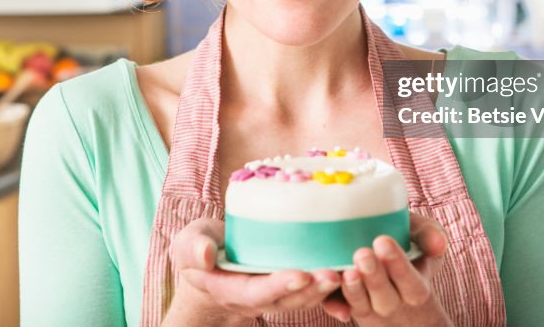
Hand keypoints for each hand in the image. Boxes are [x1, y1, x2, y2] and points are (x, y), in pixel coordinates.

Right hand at [164, 218, 342, 325]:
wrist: (209, 261)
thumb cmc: (199, 248)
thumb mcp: (187, 245)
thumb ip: (193, 248)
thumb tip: (205, 255)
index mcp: (233, 288)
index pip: (259, 292)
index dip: (281, 285)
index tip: (301, 273)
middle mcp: (259, 297)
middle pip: (290, 298)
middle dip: (314, 288)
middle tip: (336, 273)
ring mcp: (277, 293)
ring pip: (307, 296)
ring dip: (329, 288)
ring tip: (351, 271)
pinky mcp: (290, 284)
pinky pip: (314, 289)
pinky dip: (335, 286)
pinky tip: (356, 274)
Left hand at [321, 213, 451, 325]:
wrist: (385, 265)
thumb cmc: (406, 245)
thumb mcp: (423, 239)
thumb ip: (429, 234)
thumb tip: (439, 243)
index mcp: (416, 288)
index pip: (411, 284)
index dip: (398, 266)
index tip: (384, 242)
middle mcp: (392, 302)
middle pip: (385, 298)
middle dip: (374, 277)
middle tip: (363, 254)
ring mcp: (368, 307)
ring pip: (361, 305)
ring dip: (354, 290)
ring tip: (348, 271)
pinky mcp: (345, 303)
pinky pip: (338, 307)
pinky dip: (334, 303)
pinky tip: (328, 290)